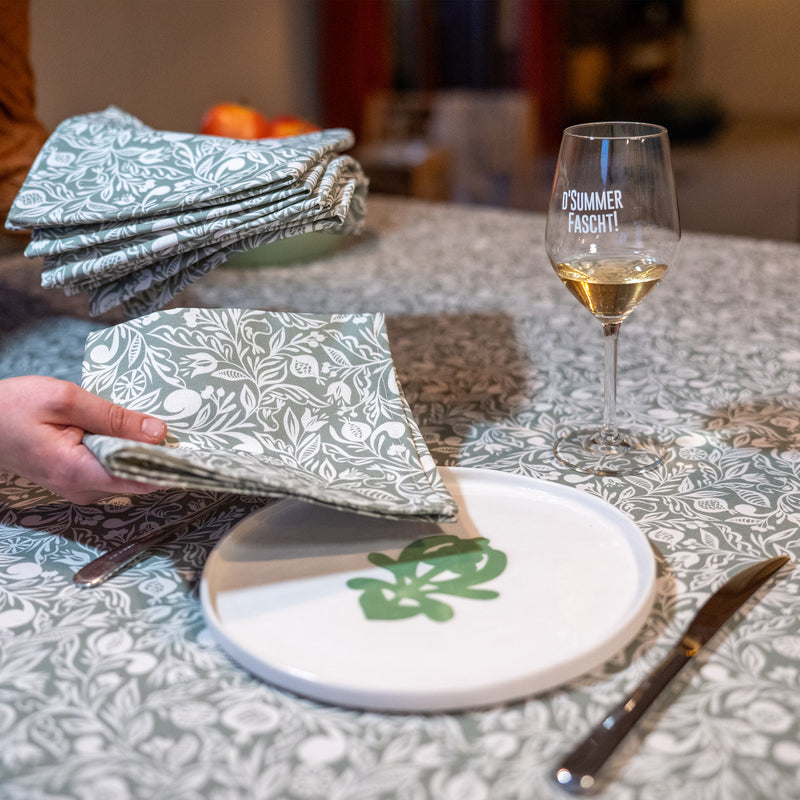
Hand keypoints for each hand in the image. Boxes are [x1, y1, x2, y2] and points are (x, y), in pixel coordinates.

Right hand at [0, 376, 167, 504]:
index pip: (141, 481)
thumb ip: (114, 417)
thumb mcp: (66, 400)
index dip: (172, 468)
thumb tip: (159, 432)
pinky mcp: (76, 480)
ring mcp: (78, 488)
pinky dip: (125, 453)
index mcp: (79, 472)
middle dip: (161, 456)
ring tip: (157, 427)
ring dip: (143, 454)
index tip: (197, 452)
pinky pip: (112, 470)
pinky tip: (131, 433)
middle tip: (180, 430)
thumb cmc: (13, 407)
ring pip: (127, 475)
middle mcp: (81, 489)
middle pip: (138, 479)